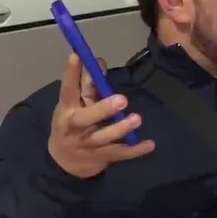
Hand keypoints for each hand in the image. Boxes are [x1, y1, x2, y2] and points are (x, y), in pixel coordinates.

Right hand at [48, 53, 154, 178]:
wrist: (65, 161)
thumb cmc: (74, 124)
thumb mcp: (75, 105)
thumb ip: (89, 85)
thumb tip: (100, 61)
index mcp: (66, 110)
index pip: (67, 90)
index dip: (70, 73)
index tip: (78, 56)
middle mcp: (75, 128)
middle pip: (85, 119)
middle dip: (102, 109)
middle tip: (121, 100)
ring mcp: (88, 144)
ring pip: (103, 138)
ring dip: (120, 129)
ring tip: (137, 118)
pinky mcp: (102, 157)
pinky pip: (120, 154)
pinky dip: (135, 150)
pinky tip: (150, 144)